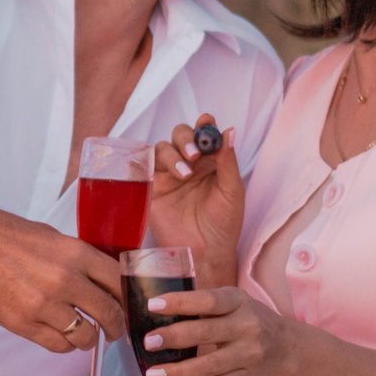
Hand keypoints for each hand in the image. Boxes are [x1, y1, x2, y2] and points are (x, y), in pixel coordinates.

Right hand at [0, 193, 125, 353]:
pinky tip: (61, 336)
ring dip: (89, 339)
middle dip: (117, 327)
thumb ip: (78, 260)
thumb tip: (100, 283)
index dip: (128, 299)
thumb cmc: (5, 235)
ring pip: (86, 336)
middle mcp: (66, 279)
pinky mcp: (23, 322)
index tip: (127, 308)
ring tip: (84, 336)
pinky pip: (58, 346)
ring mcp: (44, 304)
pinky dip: (65, 345)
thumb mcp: (52, 238)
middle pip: (110, 313)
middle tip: (114, 332)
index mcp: (76, 253)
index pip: (120, 283)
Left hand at [130, 285, 297, 375]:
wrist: (286, 347)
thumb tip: (154, 310)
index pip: (207, 301)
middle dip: (174, 337)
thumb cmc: (247, 318)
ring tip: (153, 374)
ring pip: (210, 365)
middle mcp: (246, 326)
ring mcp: (249, 354)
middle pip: (206, 333)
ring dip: (178, 371)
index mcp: (238, 301)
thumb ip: (203, 304)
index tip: (152, 305)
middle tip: (148, 342)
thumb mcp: (233, 301)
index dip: (180, 302)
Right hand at [149, 114, 243, 285]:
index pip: (204, 134)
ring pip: (161, 148)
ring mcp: (168, 176)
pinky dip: (145, 162)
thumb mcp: (232, 191)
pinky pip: (143, 167)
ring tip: (185, 175)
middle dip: (185, 139)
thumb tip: (229, 130)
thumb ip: (228, 161)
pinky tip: (157, 171)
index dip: (203, 124)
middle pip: (179, 135)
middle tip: (194, 154)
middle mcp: (188, 164)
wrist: (205, 254)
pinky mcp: (151, 189)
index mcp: (210, 162)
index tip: (206, 121)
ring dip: (172, 155)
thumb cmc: (224, 224)